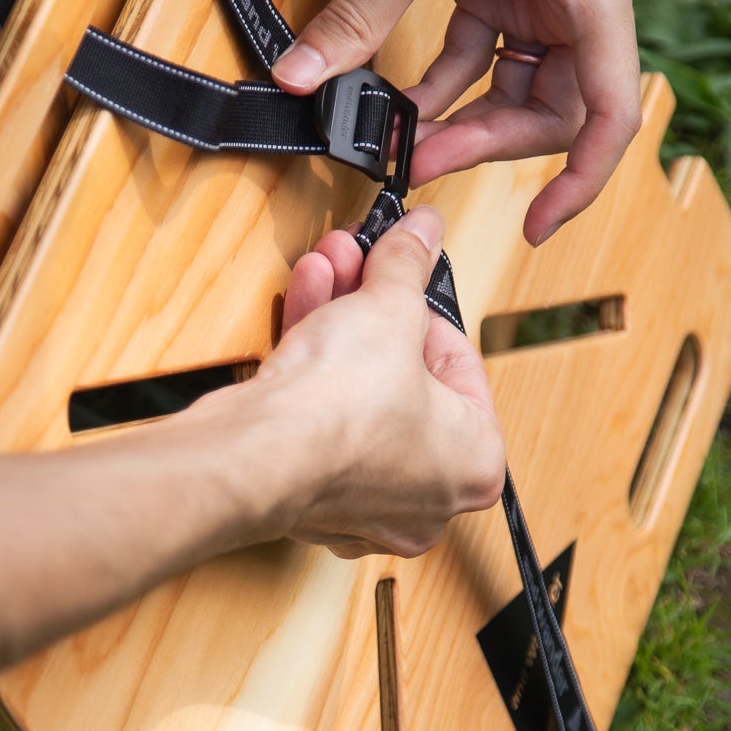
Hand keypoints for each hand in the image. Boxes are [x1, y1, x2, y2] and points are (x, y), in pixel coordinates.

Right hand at [249, 206, 504, 556]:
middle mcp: (426, 493)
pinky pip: (323, 412)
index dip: (426, 305)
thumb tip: (422, 233)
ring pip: (359, 390)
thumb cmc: (343, 410)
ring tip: (330, 264)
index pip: (461, 366)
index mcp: (474, 463)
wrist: (257, 453)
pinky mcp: (311, 487)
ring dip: (339, 319)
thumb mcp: (391, 307)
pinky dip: (314, 358)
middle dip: (374, 305)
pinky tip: (306, 297)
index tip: (408, 270)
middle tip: (365, 261)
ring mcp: (365, 497)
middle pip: (404, 373)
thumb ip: (409, 265)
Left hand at [271, 0, 639, 245]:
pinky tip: (396, 100)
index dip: (578, 180)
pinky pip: (475, 49)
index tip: (535, 225)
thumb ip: (358, 18)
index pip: (607, 111)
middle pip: (552, 106)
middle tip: (419, 164)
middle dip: (487, 142)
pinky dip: (438, 77)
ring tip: (400, 143)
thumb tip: (304, 80)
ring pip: (511, 84)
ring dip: (459, 116)